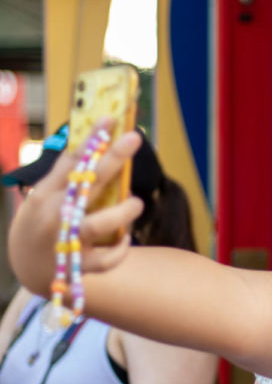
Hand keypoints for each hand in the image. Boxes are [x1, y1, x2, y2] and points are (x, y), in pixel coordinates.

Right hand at [9, 128, 144, 296]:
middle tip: (133, 138)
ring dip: (122, 212)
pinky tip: (126, 237)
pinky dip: (121, 248)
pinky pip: (107, 259)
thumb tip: (90, 139)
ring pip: (97, 224)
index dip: (92, 139)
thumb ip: (67, 171)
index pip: (72, 160)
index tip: (111, 117)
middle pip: (86, 184)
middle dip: (111, 159)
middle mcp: (55, 214)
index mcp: (48, 193)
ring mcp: (66, 241)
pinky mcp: (80, 265)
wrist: (25, 265)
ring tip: (135, 203)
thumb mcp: (45, 194)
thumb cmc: (42, 220)